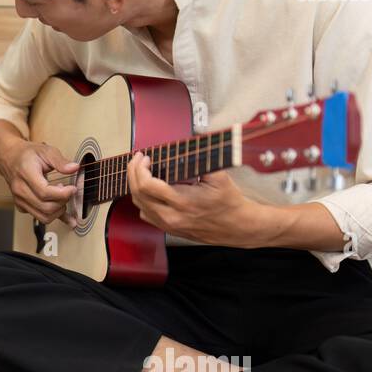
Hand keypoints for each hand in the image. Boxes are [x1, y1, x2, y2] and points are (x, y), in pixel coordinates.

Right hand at [0, 139, 80, 227]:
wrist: (10, 157)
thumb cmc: (27, 154)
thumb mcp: (46, 151)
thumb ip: (60, 161)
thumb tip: (74, 168)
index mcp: (26, 174)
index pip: (45, 192)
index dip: (62, 194)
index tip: (72, 189)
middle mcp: (20, 190)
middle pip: (46, 207)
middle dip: (62, 202)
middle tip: (69, 192)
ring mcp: (19, 200)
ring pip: (43, 217)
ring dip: (58, 211)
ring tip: (62, 198)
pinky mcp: (22, 206)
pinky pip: (39, 217)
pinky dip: (53, 215)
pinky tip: (61, 209)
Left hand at [127, 150, 262, 246]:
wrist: (237, 227)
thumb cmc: (229, 202)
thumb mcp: (218, 176)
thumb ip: (199, 159)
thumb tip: (187, 142)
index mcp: (182, 202)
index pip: (146, 185)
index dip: (140, 168)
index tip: (145, 158)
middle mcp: (171, 216)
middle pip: (137, 193)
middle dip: (133, 173)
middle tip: (138, 160)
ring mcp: (168, 225)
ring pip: (139, 205)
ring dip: (135, 185)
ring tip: (140, 171)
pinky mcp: (168, 229)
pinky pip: (146, 214)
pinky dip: (142, 199)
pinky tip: (147, 189)